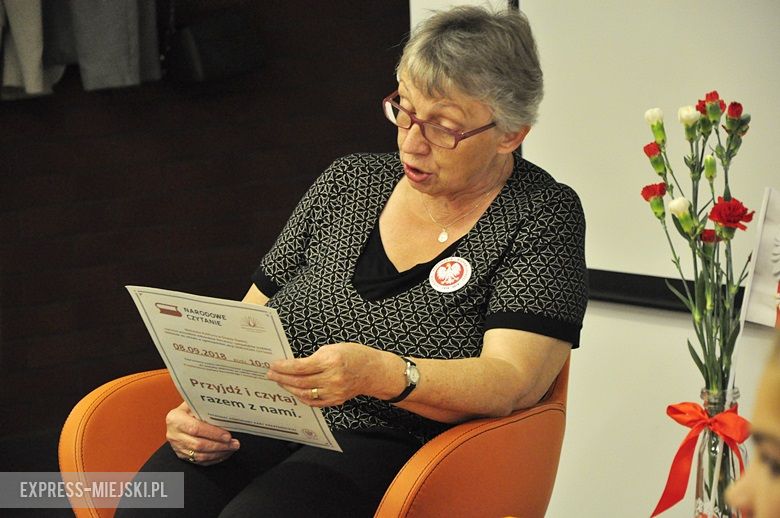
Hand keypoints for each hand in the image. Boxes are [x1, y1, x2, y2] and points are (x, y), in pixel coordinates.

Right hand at [165, 401, 239, 465]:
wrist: (177, 418)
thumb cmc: (189, 408)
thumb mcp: (194, 403)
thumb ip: (206, 408)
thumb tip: (225, 411)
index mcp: (176, 419)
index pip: (196, 428)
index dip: (213, 433)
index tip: (227, 436)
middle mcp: (174, 434)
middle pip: (199, 444)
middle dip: (220, 445)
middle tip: (234, 443)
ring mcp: (177, 446)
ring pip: (200, 455)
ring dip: (219, 453)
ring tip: (232, 448)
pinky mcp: (182, 455)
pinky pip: (199, 461)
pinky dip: (214, 458)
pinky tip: (224, 453)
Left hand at [267, 342, 391, 406]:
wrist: (373, 371)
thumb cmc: (354, 355)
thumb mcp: (334, 348)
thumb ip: (314, 357)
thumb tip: (294, 365)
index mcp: (330, 361)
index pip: (300, 367)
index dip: (284, 367)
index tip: (273, 365)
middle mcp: (332, 378)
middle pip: (299, 381)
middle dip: (281, 378)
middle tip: (270, 374)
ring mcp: (334, 392)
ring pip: (304, 393)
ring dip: (289, 388)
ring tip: (280, 382)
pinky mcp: (336, 400)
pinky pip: (314, 402)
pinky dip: (301, 397)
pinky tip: (294, 391)